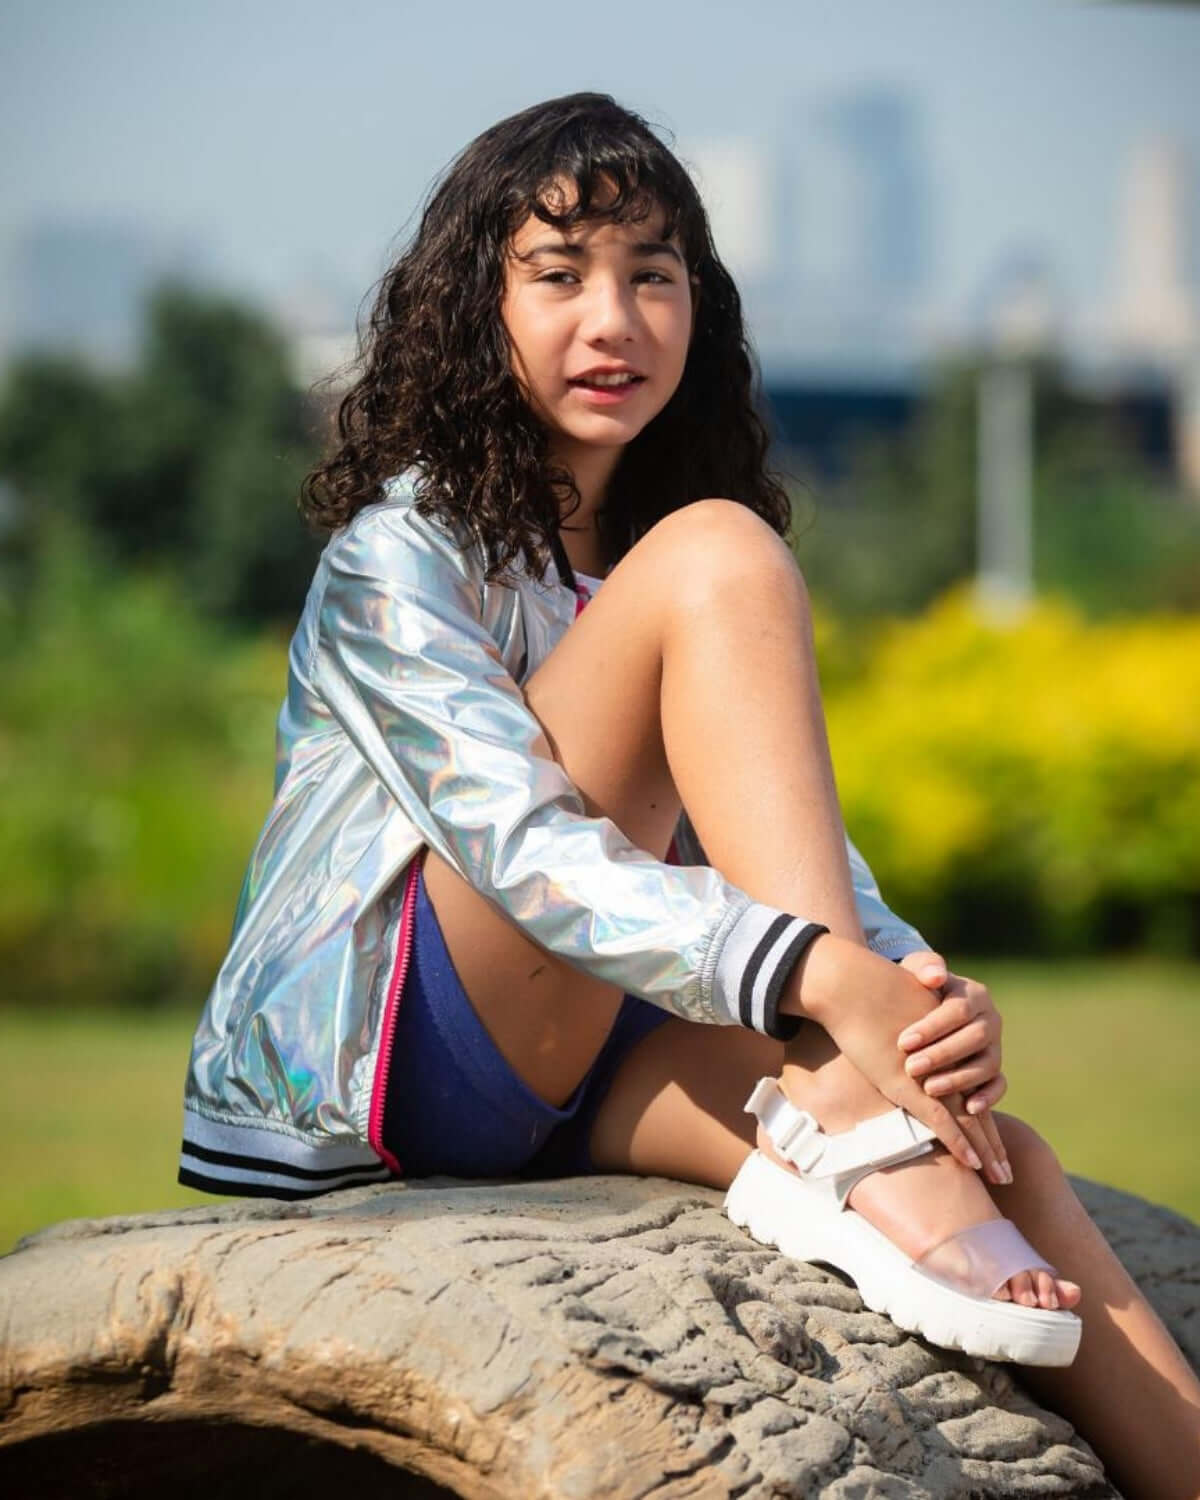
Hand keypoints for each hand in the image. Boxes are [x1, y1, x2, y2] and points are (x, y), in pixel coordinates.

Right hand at [788, 935, 1009, 1183]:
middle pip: (977, 1110)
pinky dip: (959, 1142)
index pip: (974, 1088)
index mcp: (948, 1047)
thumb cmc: (872, 995)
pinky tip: (974, 1162)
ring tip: (1001, 1178)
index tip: (997, 1148)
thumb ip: (911, 1030)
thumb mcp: (902, 1012)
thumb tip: (914, 1036)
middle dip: (993, 1145)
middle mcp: (947, 1062)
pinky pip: (942, 1120)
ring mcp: (932, 1075)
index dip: (983, 1119)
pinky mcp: (912, 1084)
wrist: (855, 986)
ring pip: (968, 1120)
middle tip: (1006, 1176)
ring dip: (985, 1150)